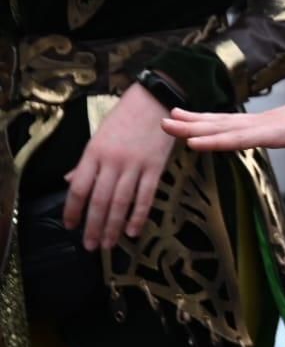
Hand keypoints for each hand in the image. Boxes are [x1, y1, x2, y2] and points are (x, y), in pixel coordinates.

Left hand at [65, 83, 174, 250]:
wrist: (155, 100)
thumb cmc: (124, 117)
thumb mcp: (98, 137)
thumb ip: (85, 162)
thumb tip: (68, 182)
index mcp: (94, 153)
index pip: (78, 188)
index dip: (73, 211)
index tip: (70, 226)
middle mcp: (112, 162)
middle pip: (99, 200)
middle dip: (93, 226)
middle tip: (90, 246)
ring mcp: (134, 165)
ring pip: (120, 202)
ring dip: (113, 226)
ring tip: (108, 244)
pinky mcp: (155, 167)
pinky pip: (145, 196)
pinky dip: (138, 215)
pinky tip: (133, 230)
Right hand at [162, 81, 284, 197]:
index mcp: (279, 129)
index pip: (243, 137)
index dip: (217, 141)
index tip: (192, 142)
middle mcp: (266, 122)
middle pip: (224, 125)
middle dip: (194, 126)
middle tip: (164, 124)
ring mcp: (263, 119)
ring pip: (224, 120)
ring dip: (197, 119)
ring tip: (169, 117)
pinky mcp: (264, 120)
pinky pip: (232, 120)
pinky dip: (211, 118)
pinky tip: (195, 118)